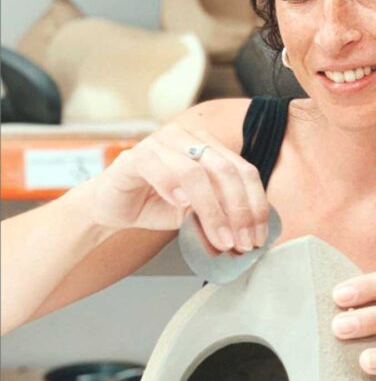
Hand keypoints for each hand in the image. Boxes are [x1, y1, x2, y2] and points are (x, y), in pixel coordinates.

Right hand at [86, 121, 268, 252]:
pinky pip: (160, 167)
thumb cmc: (156, 205)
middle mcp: (189, 138)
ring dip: (213, 211)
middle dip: (240, 211)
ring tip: (220, 239)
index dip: (256, 205)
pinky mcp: (136, 155)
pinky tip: (181, 207)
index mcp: (210, 146)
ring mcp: (162, 143)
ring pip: (198, 173)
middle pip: (227, 171)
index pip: (244, 171)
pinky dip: (174, 188)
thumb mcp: (197, 212)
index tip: (259, 236)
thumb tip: (250, 235)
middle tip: (243, 242)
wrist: (111, 207)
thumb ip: (221, 213)